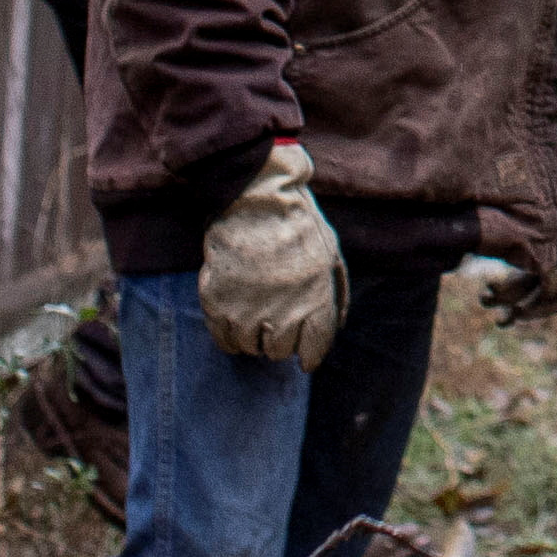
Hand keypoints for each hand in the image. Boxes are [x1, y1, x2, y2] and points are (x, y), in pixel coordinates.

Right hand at [198, 140, 349, 363]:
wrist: (254, 199)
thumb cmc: (297, 224)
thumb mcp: (330, 253)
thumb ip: (336, 292)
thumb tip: (338, 325)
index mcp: (315, 299)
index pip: (314, 347)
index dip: (310, 355)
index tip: (305, 358)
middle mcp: (282, 312)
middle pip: (279, 352)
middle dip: (282, 341)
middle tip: (277, 321)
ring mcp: (247, 310)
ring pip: (251, 348)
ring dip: (255, 337)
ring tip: (256, 314)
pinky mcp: (218, 304)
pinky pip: (224, 341)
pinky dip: (230, 336)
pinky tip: (235, 319)